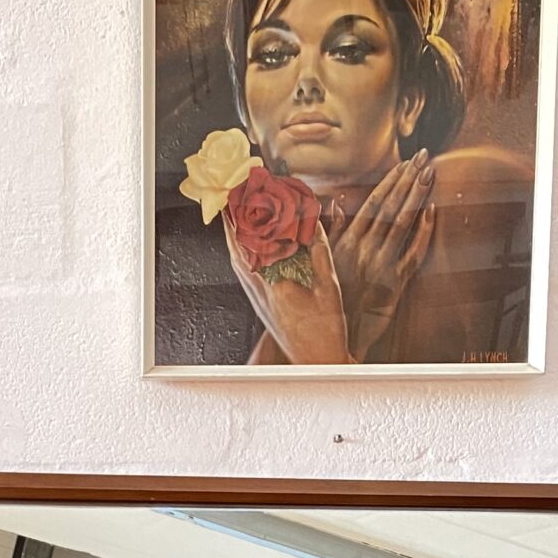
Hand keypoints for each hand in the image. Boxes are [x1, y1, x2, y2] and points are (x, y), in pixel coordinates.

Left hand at [225, 213, 351, 366]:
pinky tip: (242, 249)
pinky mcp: (260, 308)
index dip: (249, 217)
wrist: (318, 363)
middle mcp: (261, 294)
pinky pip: (244, 275)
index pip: (256, 244)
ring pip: (238, 264)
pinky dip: (241, 256)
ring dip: (233, 238)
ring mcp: (258, 302)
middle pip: (238, 251)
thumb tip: (312, 224)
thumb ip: (319, 252)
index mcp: (277, 286)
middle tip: (229, 198)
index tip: (245, 194)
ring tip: (231, 216)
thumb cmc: (326, 331)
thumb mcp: (328, 286)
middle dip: (232, 222)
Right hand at [329, 151, 437, 362]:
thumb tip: (336, 202)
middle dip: (407, 180)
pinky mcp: (396, 283)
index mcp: (347, 243)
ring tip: (429, 173)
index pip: (372, 204)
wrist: (338, 334)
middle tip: (423, 157)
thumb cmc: (331, 297)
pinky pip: (413, 253)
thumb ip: (331, 231)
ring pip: (403, 224)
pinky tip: (432, 211)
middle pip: (390, 208)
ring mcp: (382, 265)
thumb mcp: (324, 262)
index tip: (403, 162)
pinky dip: (423, 232)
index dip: (389, 181)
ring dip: (417, 197)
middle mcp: (365, 250)